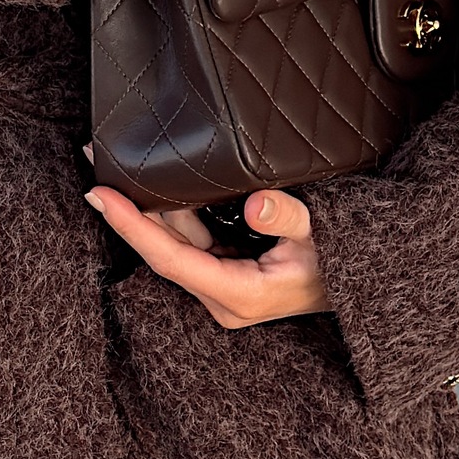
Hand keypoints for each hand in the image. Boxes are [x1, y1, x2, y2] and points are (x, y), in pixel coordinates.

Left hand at [84, 182, 330, 325]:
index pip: (170, 259)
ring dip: (150, 206)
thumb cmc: (343, 262)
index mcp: (240, 294)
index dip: (131, 227)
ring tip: (120, 163)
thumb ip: (287, 217)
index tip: (100, 195)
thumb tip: (254, 204)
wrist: (361, 289)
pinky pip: (192, 241)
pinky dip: (175, 211)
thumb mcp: (321, 234)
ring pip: (176, 241)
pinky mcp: (226, 276)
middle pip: (164, 248)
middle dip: (129, 208)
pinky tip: (157, 182)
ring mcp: (223, 289)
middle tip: (97, 160)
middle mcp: (223, 299)